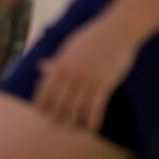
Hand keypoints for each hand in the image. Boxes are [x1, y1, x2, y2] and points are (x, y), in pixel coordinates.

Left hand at [33, 14, 139, 130]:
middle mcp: (72, 73)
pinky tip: (92, 128)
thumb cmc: (93, 37)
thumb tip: (41, 66)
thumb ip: (57, 61)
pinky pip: (96, 106)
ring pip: (77, 106)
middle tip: (55, 125)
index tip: (40, 113)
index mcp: (61, 63)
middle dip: (56, 114)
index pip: (46, 88)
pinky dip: (93, 119)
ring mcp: (88, 79)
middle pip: (60, 101)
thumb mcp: (71, 47)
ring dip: (74, 120)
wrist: (118, 30)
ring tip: (72, 128)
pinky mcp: (104, 83)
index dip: (42, 102)